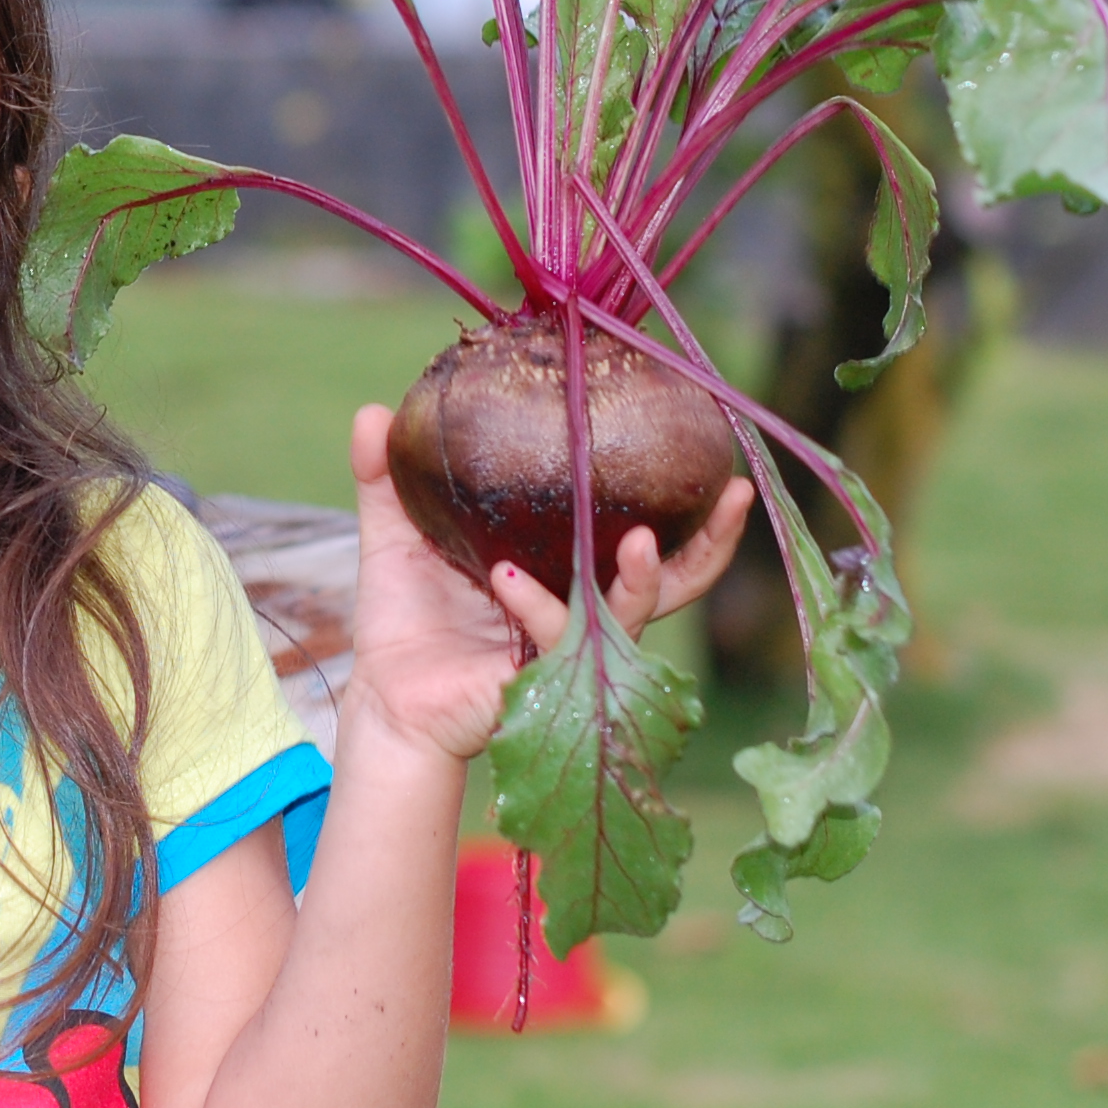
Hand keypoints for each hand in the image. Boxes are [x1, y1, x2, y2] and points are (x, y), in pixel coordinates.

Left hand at [337, 404, 752, 764]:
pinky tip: (508, 576)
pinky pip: (560, 638)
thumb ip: (385, 477)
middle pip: (673, 575)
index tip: (710, 449)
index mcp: (565, 565)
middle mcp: (583, 605)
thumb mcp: (396, 536)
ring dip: (644, 575)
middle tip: (734, 492)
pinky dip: (539, 603)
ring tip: (641, 537)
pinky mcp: (550, 681)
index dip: (680, 498)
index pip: (640, 528)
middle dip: (714, 541)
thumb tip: (373, 410)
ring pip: (634, 610)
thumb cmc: (404, 621)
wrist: (385, 696)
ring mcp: (573, 646)